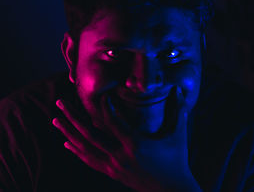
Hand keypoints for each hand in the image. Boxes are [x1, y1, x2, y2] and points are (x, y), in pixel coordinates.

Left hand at [52, 87, 200, 191]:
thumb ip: (178, 110)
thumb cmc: (176, 160)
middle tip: (60, 103)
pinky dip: (77, 151)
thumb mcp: (178, 134)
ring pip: (85, 148)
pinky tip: (67, 144)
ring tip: (55, 120)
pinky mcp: (112, 173)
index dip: (104, 106)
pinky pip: (90, 161)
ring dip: (68, 133)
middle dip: (72, 117)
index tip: (99, 94)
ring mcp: (113, 166)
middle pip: (90, 134)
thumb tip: (180, 90)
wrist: (170, 190)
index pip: (112, 121)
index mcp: (135, 144)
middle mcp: (119, 155)